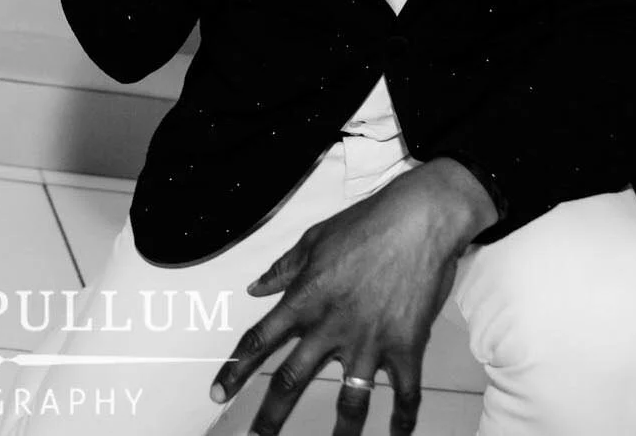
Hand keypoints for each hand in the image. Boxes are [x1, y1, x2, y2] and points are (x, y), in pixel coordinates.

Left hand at [211, 159, 496, 435]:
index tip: (217, 395)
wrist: (418, 220)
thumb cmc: (364, 224)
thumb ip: (283, 268)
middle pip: (293, 379)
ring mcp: (369, 340)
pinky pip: (405, 393)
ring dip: (340, 432)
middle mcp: (331, 326)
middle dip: (272, 415)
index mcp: (304, 299)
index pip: (258, 341)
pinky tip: (398, 435)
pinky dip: (403, 418)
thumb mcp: (314, 240)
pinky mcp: (406, 346)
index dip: (234, 371)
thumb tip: (255, 288)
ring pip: (350, 401)